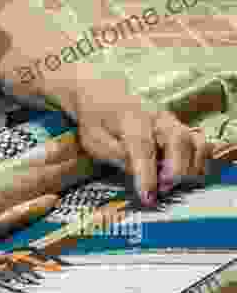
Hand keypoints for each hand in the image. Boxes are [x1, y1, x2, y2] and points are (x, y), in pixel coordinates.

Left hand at [70, 73, 213, 205]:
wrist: (104, 96)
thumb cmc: (97, 121)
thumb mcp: (94, 139)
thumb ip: (113, 154)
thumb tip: (135, 171)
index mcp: (130, 117)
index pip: (142, 145)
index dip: (147, 173)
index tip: (147, 196)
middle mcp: (156, 116)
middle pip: (177, 139)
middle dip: (176, 169)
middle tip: (164, 190)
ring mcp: (171, 121)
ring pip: (193, 140)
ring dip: (189, 167)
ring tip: (174, 186)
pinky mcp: (179, 128)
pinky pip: (198, 143)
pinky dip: (197, 162)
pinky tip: (185, 178)